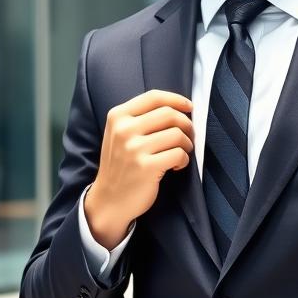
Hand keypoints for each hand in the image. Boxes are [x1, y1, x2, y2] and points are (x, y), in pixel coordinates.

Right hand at [85, 89, 193, 247]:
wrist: (109, 200)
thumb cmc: (121, 166)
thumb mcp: (120, 135)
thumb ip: (141, 118)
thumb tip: (178, 108)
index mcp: (118, 116)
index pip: (154, 97)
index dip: (176, 100)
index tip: (189, 107)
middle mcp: (124, 129)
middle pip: (169, 114)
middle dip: (186, 124)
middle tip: (189, 136)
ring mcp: (134, 149)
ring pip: (177, 134)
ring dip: (187, 144)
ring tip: (181, 153)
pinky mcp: (146, 167)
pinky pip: (179, 154)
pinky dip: (183, 160)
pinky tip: (176, 166)